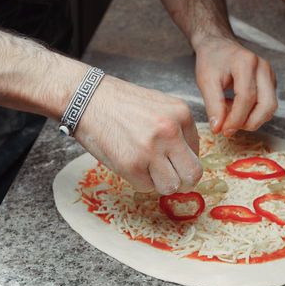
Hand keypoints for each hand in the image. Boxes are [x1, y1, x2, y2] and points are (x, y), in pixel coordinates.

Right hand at [72, 75, 203, 193]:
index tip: (171, 160)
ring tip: (145, 167)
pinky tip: (128, 162)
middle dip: (183, 181)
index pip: (197, 152)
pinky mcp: (131, 165)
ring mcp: (151, 149)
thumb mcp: (159, 105)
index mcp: (181, 114)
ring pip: (171, 186)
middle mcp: (170, 131)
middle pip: (193, 175)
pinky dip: (138, 180)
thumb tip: (187, 158)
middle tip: (170, 178)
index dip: (183, 160)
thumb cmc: (120, 102)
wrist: (87, 98)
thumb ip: (177, 128)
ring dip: (159, 182)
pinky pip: (146, 187)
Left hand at [192, 35, 276, 135]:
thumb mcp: (205, 81)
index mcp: (246, 62)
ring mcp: (269, 74)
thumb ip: (213, 105)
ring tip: (230, 111)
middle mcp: (262, 67)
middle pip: (267, 104)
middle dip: (249, 122)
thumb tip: (218, 128)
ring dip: (251, 118)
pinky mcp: (270, 81)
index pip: (247, 97)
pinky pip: (267, 103)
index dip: (236, 119)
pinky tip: (236, 105)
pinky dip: (253, 111)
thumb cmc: (212, 59)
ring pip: (270, 106)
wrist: (218, 45)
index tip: (224, 130)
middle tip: (230, 128)